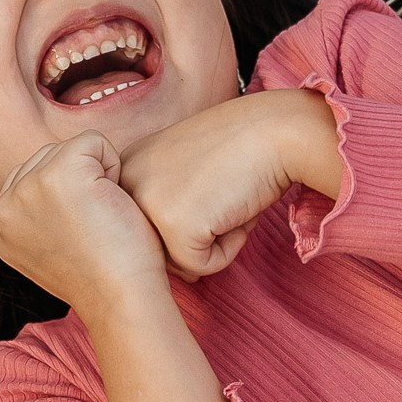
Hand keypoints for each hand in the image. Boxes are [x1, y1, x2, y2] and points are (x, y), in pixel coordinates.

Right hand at [0, 130, 168, 312]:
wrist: (123, 300)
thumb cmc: (104, 277)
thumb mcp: (52, 249)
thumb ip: (38, 217)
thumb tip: (51, 190)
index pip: (31, 178)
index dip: (68, 198)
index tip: (80, 236)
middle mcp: (3, 207)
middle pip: (47, 158)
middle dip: (81, 181)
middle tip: (93, 227)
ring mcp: (27, 188)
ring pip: (70, 148)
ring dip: (97, 174)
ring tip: (101, 217)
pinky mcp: (59, 173)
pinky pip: (94, 141)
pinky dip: (114, 165)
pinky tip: (112, 204)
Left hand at [121, 89, 340, 278]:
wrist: (276, 129)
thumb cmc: (243, 148)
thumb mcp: (188, 172)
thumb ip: (171, 211)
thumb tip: (179, 272)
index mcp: (126, 168)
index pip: (149, 225)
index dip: (190, 212)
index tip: (209, 179)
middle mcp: (125, 184)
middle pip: (159, 246)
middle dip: (199, 231)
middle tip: (221, 188)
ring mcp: (145, 204)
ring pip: (178, 260)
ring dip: (213, 240)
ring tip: (227, 195)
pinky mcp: (172, 226)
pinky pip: (202, 266)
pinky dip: (230, 247)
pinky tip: (236, 206)